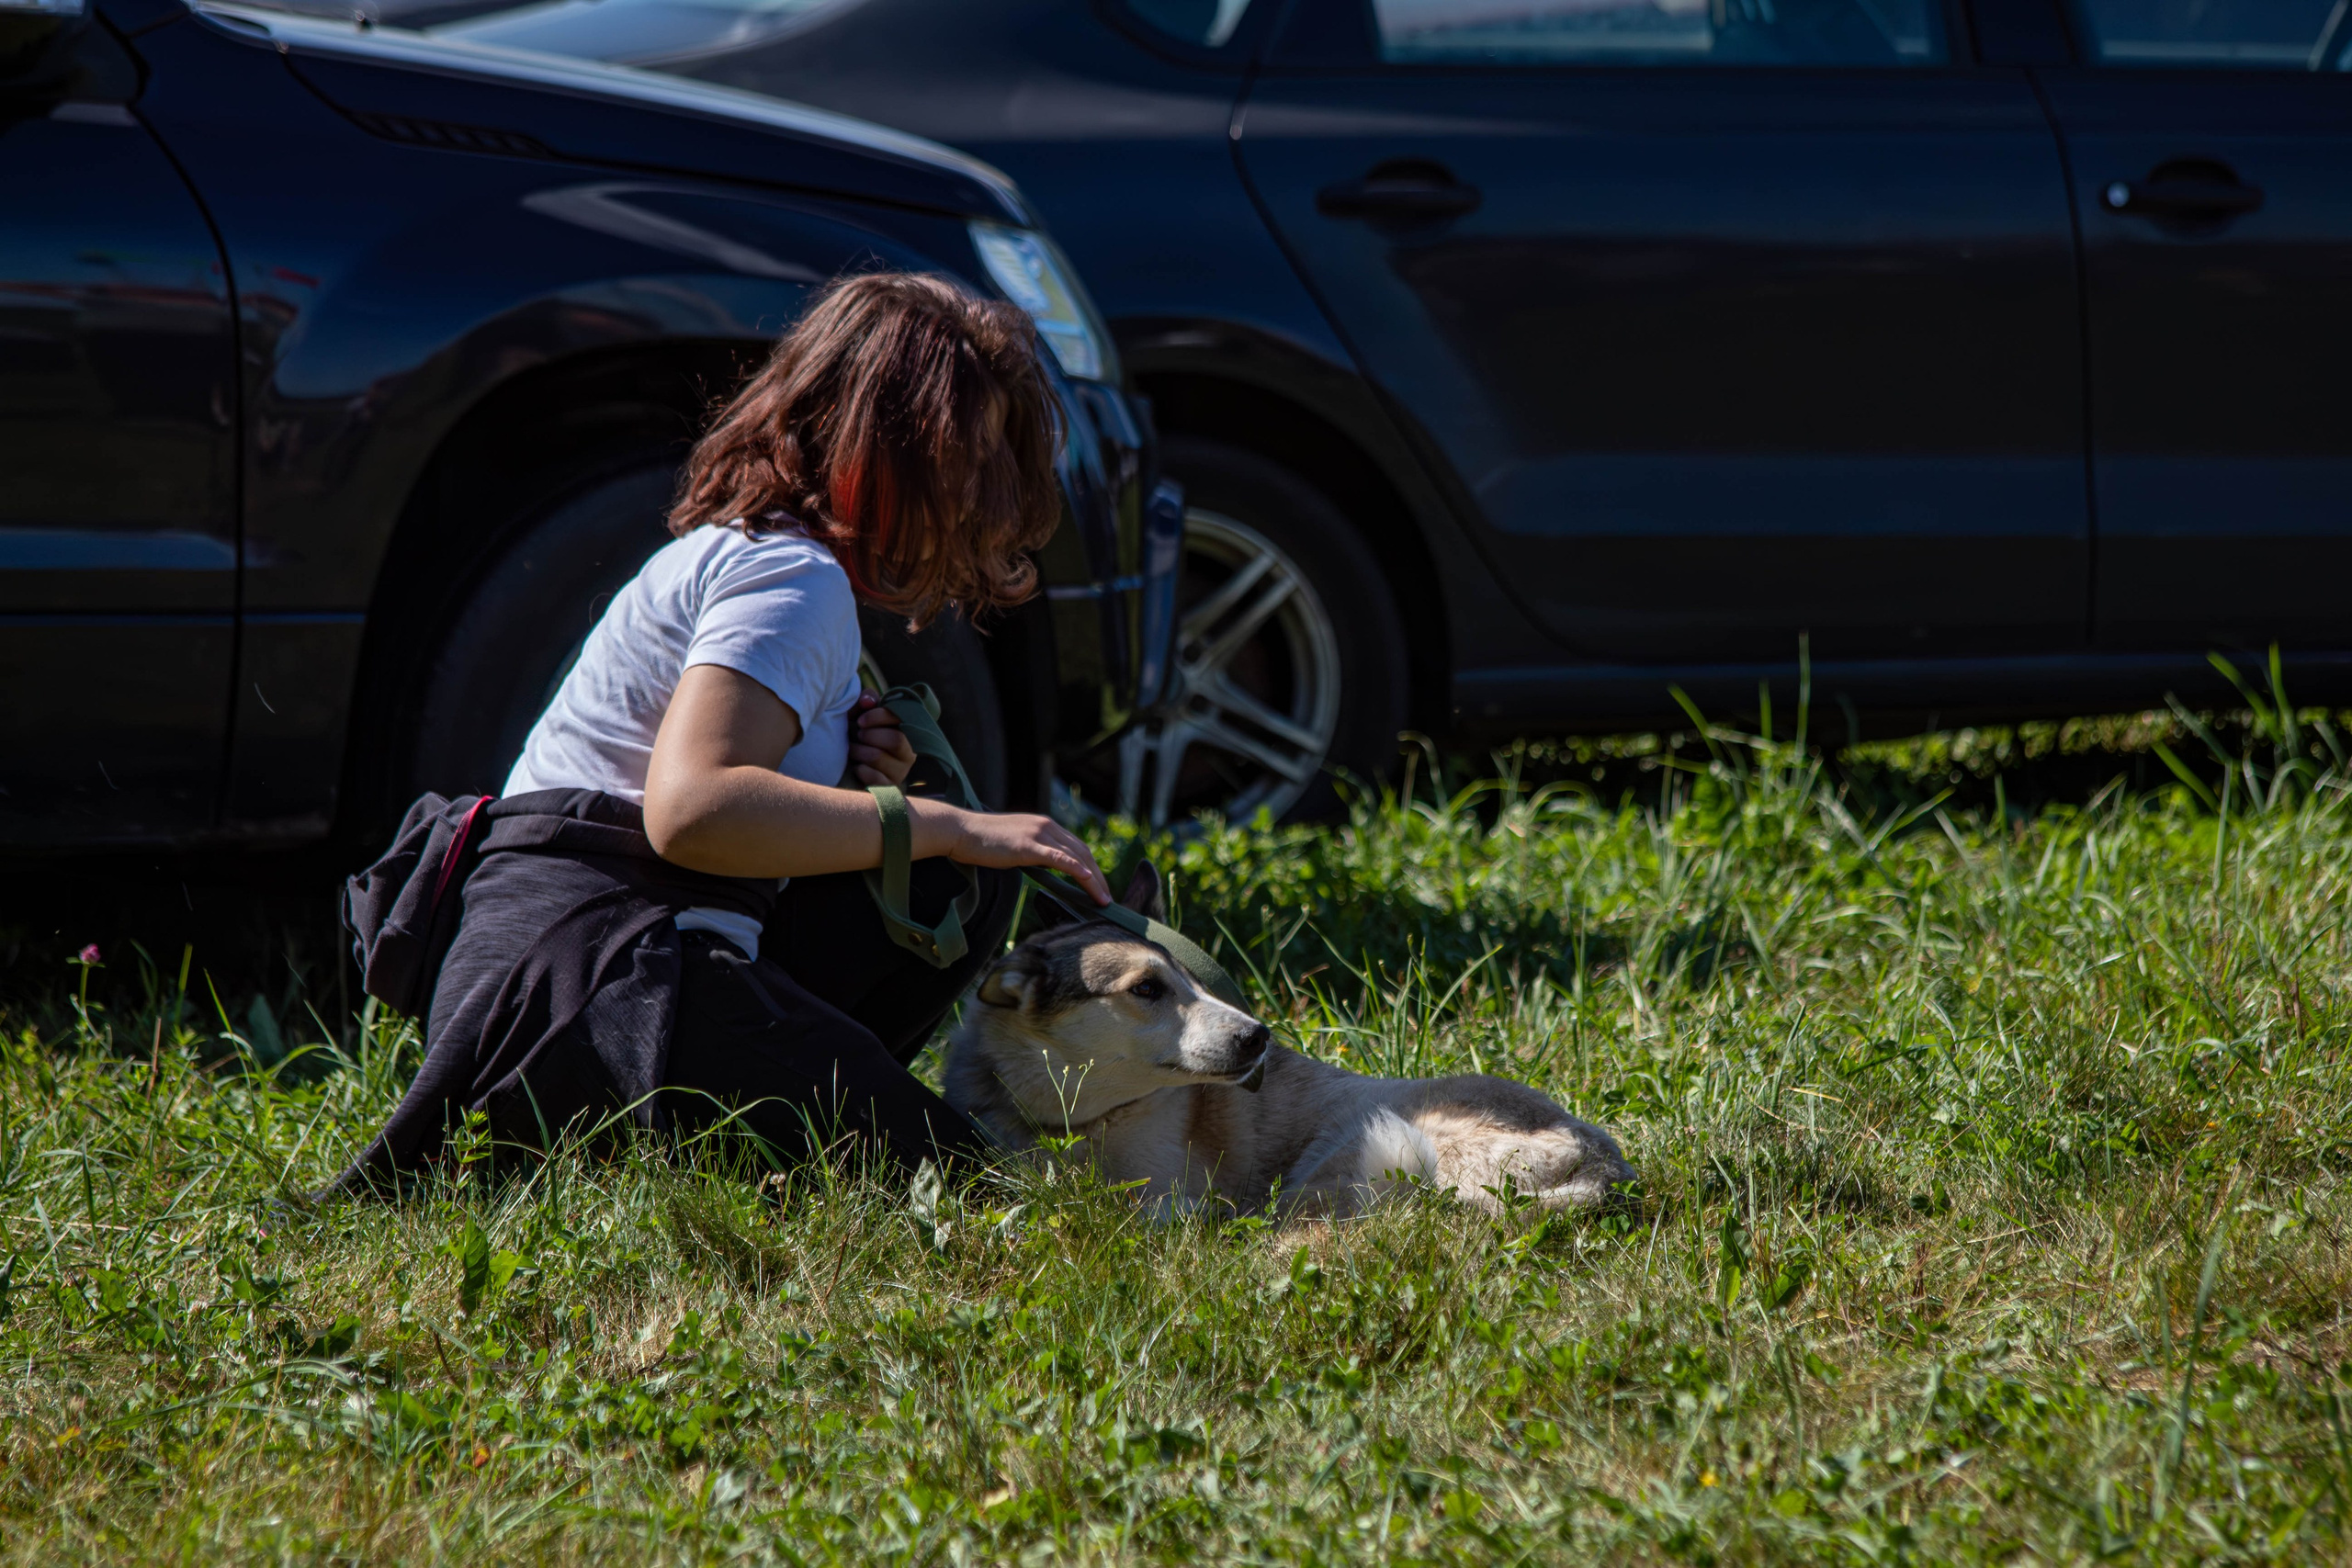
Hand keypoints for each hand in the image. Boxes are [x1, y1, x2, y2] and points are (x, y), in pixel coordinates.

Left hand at [846, 692, 916, 786]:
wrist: (849, 768)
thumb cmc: (859, 735)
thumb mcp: (862, 714)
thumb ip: (867, 701)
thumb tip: (868, 700)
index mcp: (907, 731)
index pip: (902, 719)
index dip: (879, 716)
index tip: (860, 720)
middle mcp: (909, 752)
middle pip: (896, 740)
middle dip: (870, 735)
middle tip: (858, 735)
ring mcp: (900, 772)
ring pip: (879, 757)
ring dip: (860, 751)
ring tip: (851, 750)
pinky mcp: (889, 788)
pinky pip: (876, 779)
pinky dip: (862, 770)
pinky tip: (857, 767)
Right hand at [933, 805, 1110, 904]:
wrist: (961, 831)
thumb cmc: (983, 841)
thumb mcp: (1015, 844)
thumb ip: (1033, 852)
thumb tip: (1046, 868)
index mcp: (1044, 825)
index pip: (1076, 847)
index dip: (1091, 867)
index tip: (1099, 885)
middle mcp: (1047, 826)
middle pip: (1083, 852)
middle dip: (1099, 877)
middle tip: (1107, 898)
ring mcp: (1039, 834)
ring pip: (1076, 857)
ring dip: (1094, 880)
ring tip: (1102, 899)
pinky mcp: (1028, 846)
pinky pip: (1059, 859)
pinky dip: (1076, 869)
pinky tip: (1088, 881)